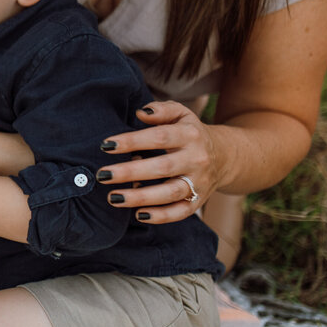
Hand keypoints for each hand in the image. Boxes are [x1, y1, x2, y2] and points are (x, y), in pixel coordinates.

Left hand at [95, 101, 220, 223]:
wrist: (224, 157)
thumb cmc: (189, 133)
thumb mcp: (180, 114)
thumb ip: (161, 110)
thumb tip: (140, 112)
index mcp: (190, 135)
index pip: (159, 137)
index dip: (132, 141)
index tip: (106, 145)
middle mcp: (197, 160)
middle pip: (162, 168)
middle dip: (130, 172)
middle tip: (102, 175)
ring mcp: (199, 183)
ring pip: (170, 193)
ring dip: (140, 197)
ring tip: (113, 197)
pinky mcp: (198, 201)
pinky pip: (180, 212)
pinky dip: (161, 216)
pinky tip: (138, 215)